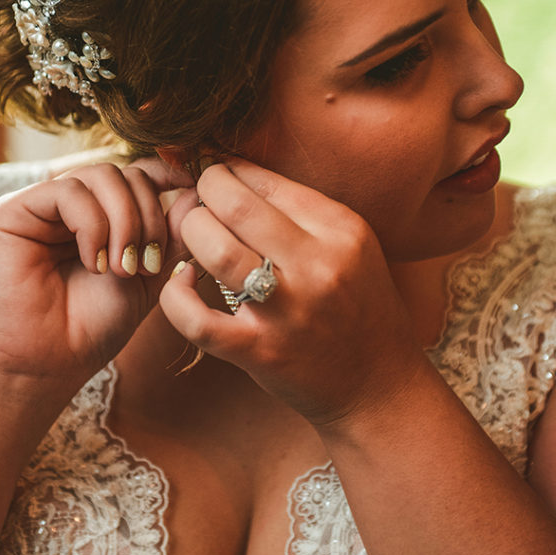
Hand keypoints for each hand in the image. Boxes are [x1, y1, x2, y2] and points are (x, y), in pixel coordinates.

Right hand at [0, 158, 196, 401]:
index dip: (167, 176)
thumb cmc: (94, 327)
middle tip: (146, 266)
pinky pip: (68, 191)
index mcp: (102, 213)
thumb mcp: (149, 276)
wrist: (48, 365)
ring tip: (122, 269)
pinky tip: (95, 263)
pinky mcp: (13, 211)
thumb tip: (195, 192)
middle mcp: (71, 202)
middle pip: (126, 173)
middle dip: (149, 217)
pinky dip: (92, 225)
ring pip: (101, 176)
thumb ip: (172, 236)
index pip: (139, 173)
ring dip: (125, 222)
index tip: (192, 191)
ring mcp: (42, 204)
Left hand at [160, 159, 420, 427]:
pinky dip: (176, 296)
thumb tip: (238, 173)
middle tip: (197, 196)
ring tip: (192, 235)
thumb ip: (303, 213)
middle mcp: (319, 265)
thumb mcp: (351, 247)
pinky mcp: (261, 351)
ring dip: (191, 233)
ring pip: (216, 250)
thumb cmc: (358, 308)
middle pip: (236, 204)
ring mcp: (288, 310)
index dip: (230, 169)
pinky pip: (197, 319)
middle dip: (204, 190)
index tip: (216, 172)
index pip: (268, 181)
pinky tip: (181, 283)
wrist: (379, 385)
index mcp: (342, 230)